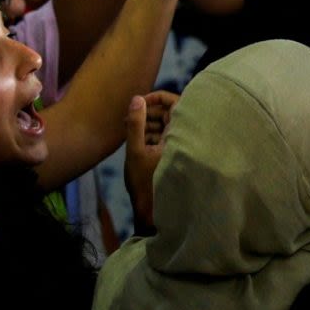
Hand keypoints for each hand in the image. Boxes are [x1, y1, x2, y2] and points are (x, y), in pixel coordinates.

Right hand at [123, 88, 175, 228]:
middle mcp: (182, 139)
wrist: (152, 212)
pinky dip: (149, 135)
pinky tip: (135, 140)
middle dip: (149, 110)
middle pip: (169, 112)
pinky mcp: (170, 156)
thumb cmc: (144, 183)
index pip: (176, 102)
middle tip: (129, 117)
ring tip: (128, 128)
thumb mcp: (135, 150)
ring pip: (163, 125)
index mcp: (178, 134)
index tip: (140, 101)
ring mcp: (176, 147)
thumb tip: (137, 98)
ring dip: (147, 123)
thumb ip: (135, 123)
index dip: (158, 97)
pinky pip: (161, 137)